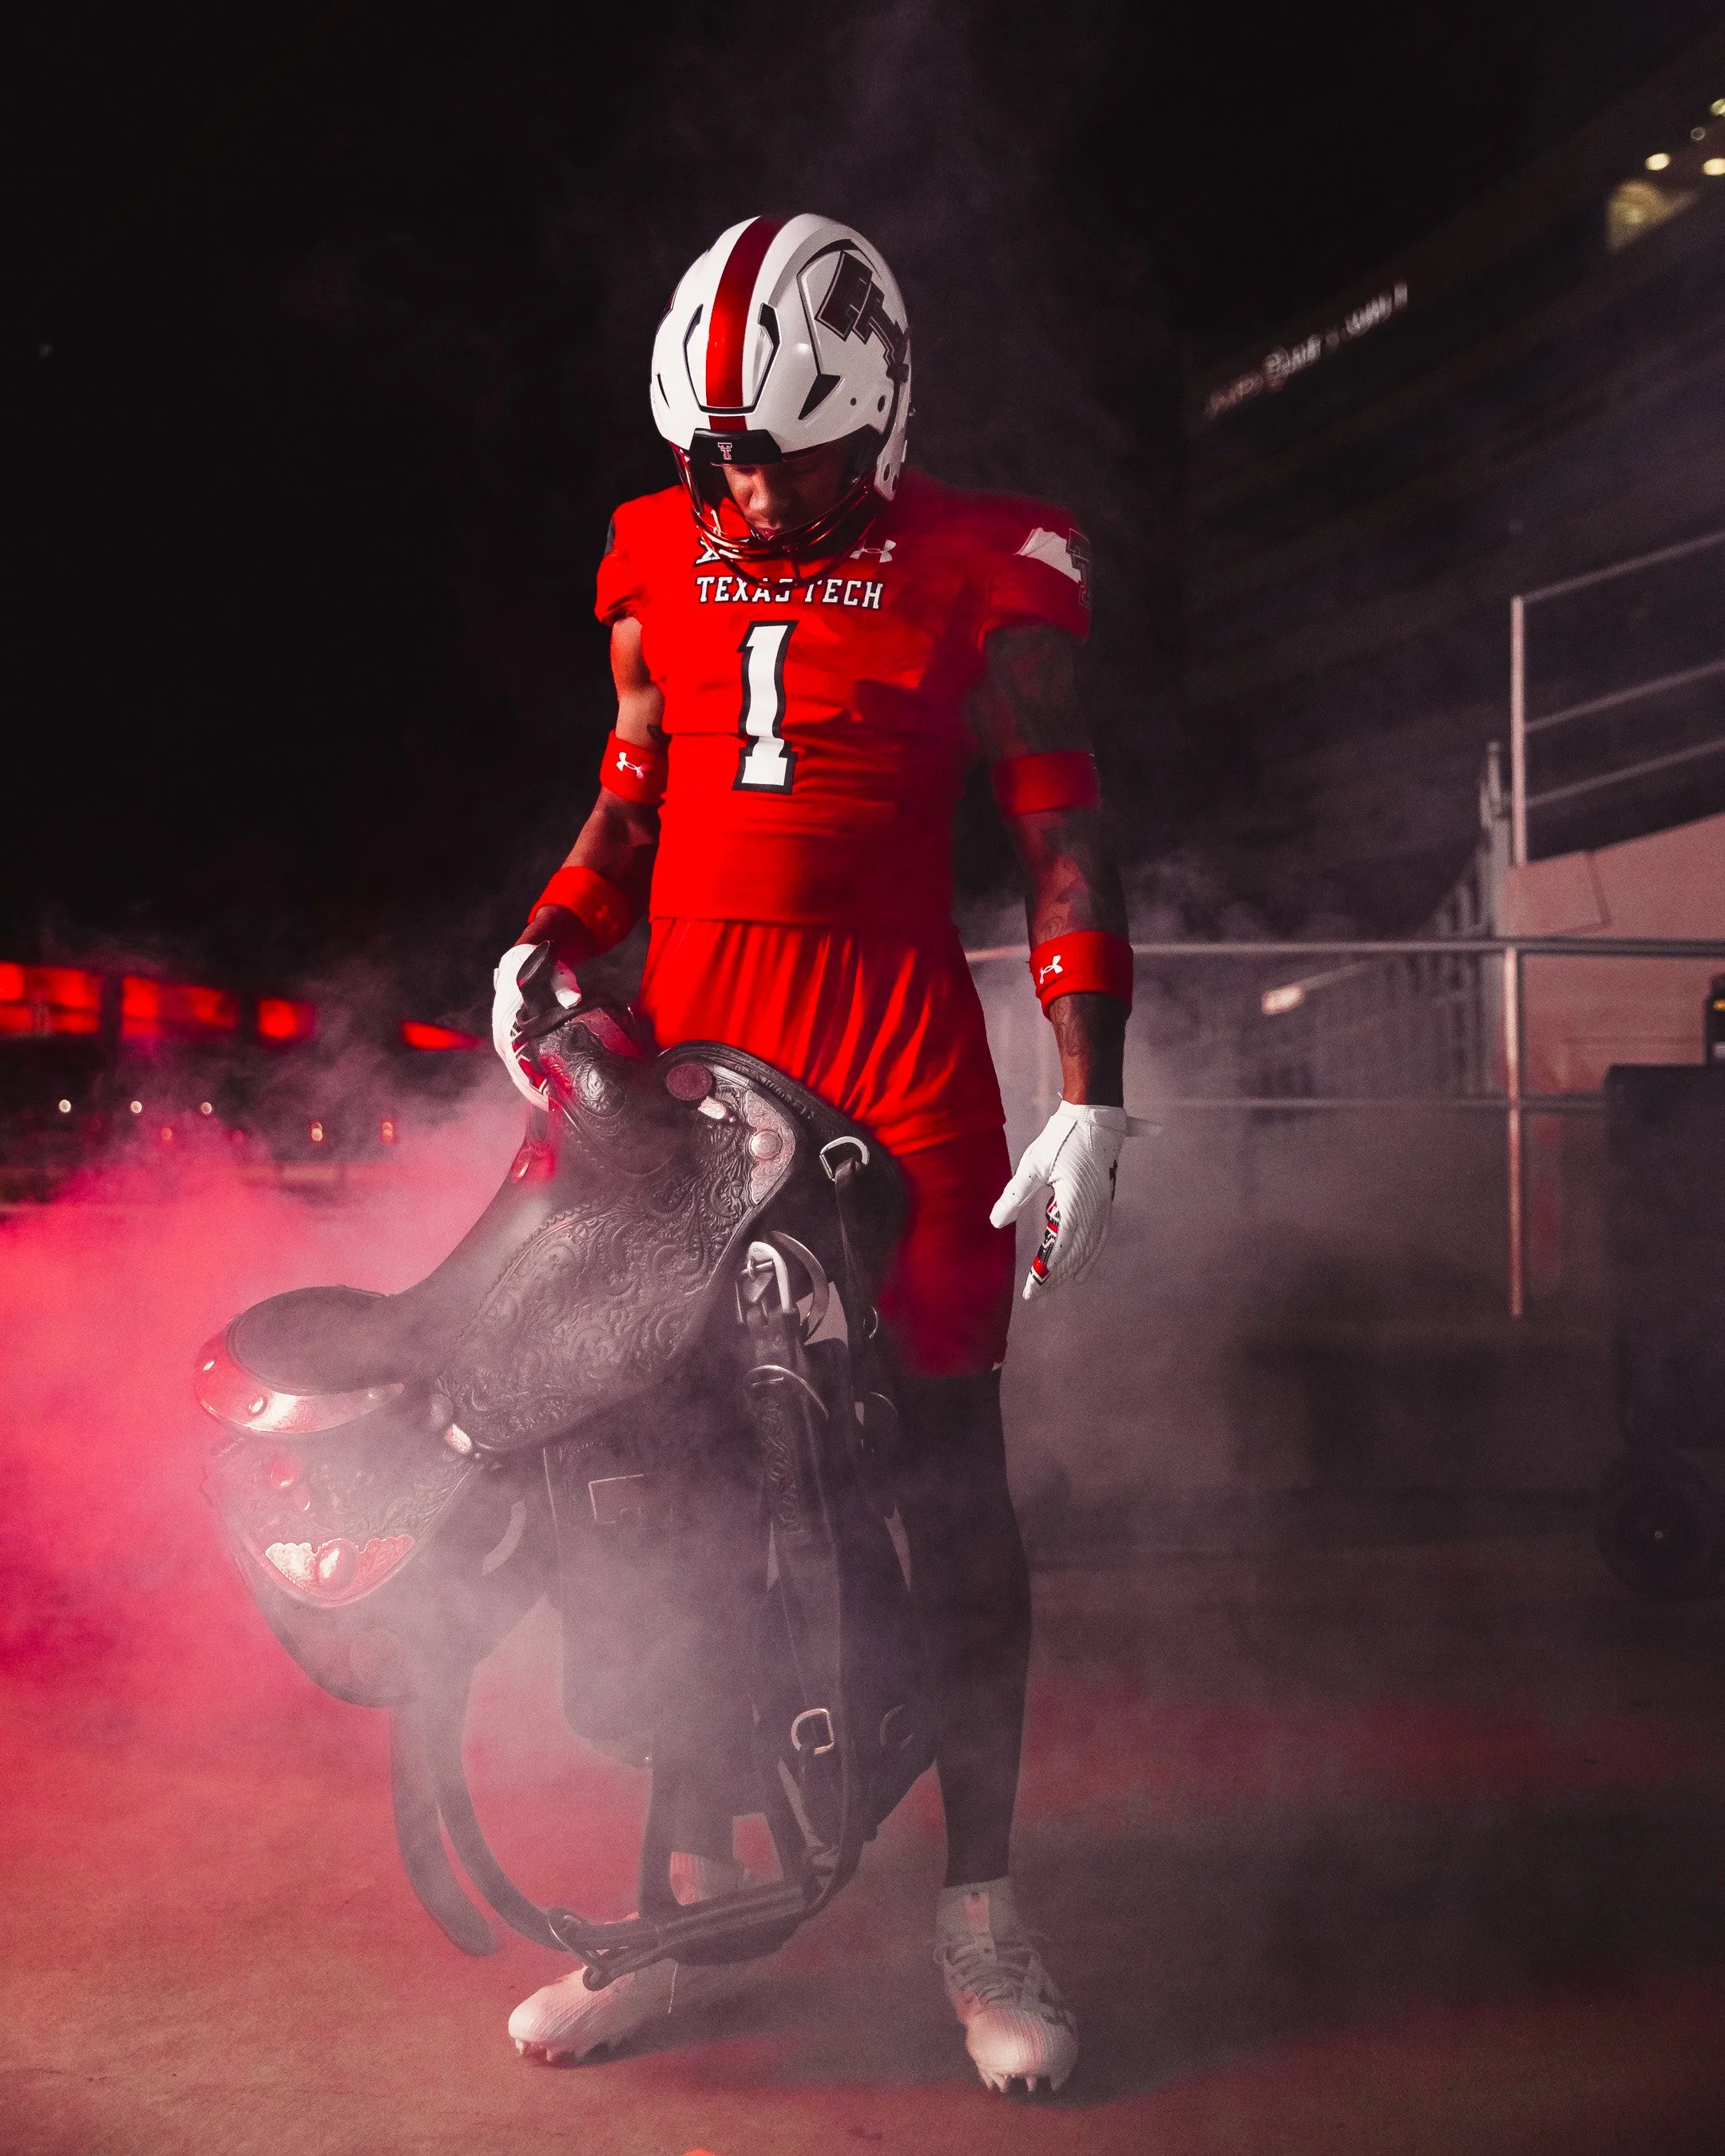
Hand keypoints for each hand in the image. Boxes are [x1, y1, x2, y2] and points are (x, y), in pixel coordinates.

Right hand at [491, 941, 580, 1106]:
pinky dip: (536, 1082)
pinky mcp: (515, 1044)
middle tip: (563, 1111)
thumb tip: (574, 1000)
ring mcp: (508, 1043)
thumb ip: (563, 985)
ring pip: (520, 1075)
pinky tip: (552, 1095)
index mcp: (508, 1027)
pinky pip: (524, 1068)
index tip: (554, 1100)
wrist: (522, 961)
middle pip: (520, 1076)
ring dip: (537, 1093)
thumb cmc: (537, 968)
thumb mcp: (552, 972)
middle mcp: (505, 1039)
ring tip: (560, 1110)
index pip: (520, 1065)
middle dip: (539, 1096)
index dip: (536, 1086)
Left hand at [989, 1101, 1153, 1299]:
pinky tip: (1084, 1264)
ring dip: (1076, 1269)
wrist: (1095, 1118)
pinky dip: (1092, 1255)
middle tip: (1037, 1294)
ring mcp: (1103, 1207)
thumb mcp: (1033, 1165)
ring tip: (1060, 1285)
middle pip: (1077, 1255)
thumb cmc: (1062, 1138)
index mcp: (1075, 1204)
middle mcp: (1093, 1211)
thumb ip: (1015, 1195)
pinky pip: (1101, 1237)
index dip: (1046, 1274)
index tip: (1031, 1291)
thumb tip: (996, 1222)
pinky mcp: (1106, 1202)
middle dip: (1057, 1277)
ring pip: (1092, 1249)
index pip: (1060, 1250)